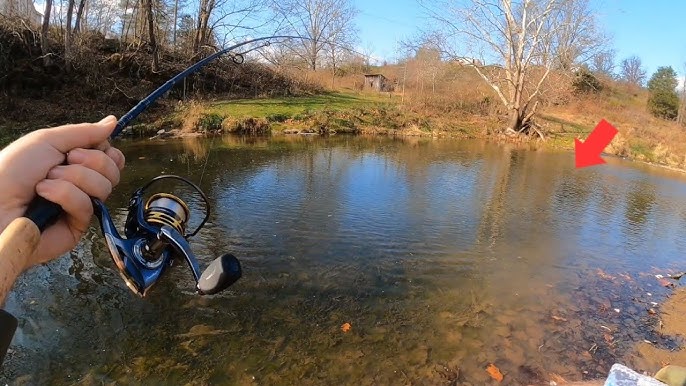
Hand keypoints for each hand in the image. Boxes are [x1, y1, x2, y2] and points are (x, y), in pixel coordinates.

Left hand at [0, 116, 124, 271]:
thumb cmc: (11, 170)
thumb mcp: (47, 141)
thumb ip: (84, 132)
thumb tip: (113, 121)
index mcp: (76, 164)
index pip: (112, 159)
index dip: (109, 153)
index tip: (97, 146)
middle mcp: (81, 186)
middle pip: (112, 172)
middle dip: (92, 162)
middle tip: (66, 161)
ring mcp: (80, 208)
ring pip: (103, 188)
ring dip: (74, 178)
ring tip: (46, 181)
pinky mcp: (76, 228)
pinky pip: (87, 207)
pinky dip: (65, 196)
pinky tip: (44, 195)